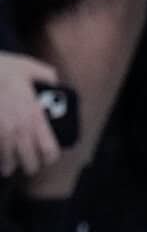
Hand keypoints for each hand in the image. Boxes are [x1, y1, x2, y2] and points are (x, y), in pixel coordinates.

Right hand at [0, 53, 64, 179]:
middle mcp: (19, 130)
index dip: (49, 157)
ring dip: (9, 165)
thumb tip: (56, 83)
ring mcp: (1, 135)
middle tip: (27, 161)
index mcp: (34, 118)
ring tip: (9, 163)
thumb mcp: (28, 66)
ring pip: (8, 164)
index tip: (46, 156)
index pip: (49, 151)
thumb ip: (47, 75)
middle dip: (30, 165)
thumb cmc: (0, 68)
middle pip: (30, 164)